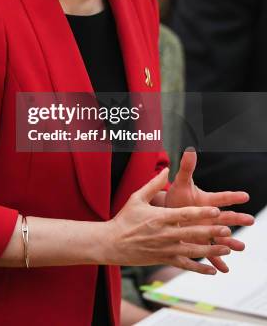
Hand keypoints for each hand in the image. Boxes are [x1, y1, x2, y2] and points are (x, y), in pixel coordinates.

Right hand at [106, 167, 233, 274]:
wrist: (112, 243)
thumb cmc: (124, 218)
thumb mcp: (136, 197)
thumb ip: (154, 184)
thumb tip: (166, 169)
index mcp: (159, 217)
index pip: (184, 214)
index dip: (201, 213)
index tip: (216, 210)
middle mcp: (163, 234)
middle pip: (191, 233)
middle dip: (210, 232)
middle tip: (227, 229)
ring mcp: (164, 249)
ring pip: (191, 251)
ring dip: (210, 250)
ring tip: (226, 248)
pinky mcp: (163, 259)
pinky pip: (184, 265)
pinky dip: (199, 268)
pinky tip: (212, 269)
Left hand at [165, 148, 254, 271]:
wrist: (168, 213)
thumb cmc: (176, 197)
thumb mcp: (180, 182)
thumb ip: (187, 168)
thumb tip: (190, 149)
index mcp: (207, 201)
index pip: (221, 197)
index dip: (232, 196)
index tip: (245, 195)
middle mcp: (210, 216)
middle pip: (226, 217)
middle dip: (237, 218)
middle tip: (250, 219)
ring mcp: (207, 230)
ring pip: (221, 236)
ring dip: (231, 242)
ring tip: (240, 247)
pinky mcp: (200, 242)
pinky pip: (210, 252)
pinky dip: (217, 260)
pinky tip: (224, 269)